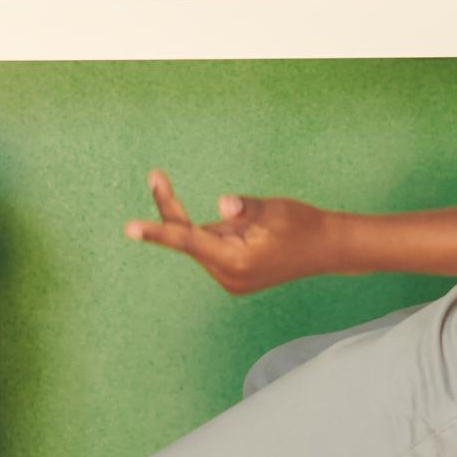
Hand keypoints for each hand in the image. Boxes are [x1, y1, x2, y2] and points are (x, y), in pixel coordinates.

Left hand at [125, 172, 328, 294]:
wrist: (327, 248)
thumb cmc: (302, 223)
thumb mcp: (273, 209)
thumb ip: (245, 208)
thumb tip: (223, 205)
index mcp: (236, 260)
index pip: (188, 240)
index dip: (157, 231)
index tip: (129, 228)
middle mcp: (229, 276)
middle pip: (189, 240)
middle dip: (176, 213)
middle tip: (156, 176)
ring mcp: (231, 280)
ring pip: (201, 244)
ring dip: (211, 226)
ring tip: (259, 225)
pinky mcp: (234, 277)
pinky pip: (212, 249)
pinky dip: (217, 234)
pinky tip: (255, 233)